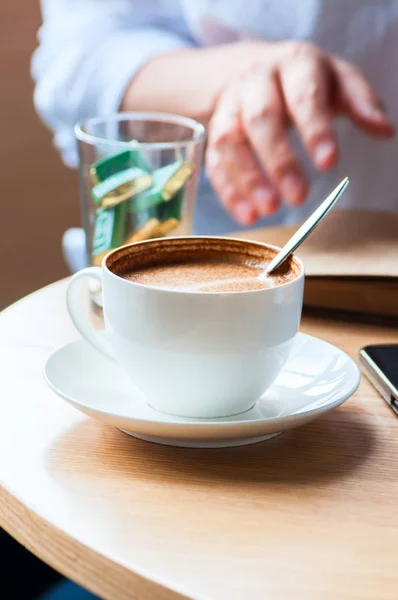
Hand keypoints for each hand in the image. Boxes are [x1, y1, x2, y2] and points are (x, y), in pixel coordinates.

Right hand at [206, 41, 394, 224]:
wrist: (253, 67)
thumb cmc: (303, 79)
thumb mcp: (338, 79)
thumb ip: (361, 102)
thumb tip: (385, 131)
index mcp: (294, 64)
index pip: (304, 95)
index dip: (315, 129)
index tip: (328, 163)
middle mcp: (256, 81)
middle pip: (261, 119)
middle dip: (279, 161)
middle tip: (298, 198)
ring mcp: (230, 105)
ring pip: (230, 141)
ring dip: (247, 178)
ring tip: (267, 210)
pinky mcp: (214, 130)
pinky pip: (215, 161)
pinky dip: (228, 190)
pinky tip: (247, 214)